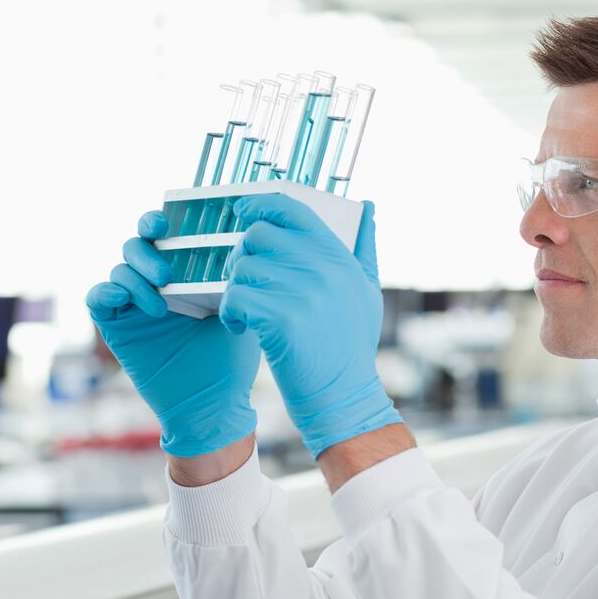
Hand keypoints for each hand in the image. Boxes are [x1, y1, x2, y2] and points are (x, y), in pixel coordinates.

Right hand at [85, 210, 260, 456]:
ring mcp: (133, 304)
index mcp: (184, 271)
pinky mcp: (116, 326)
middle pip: (136, 245)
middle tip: (167, 271)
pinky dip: (107, 293)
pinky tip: (129, 303)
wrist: (212, 404)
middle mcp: (155, 282)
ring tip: (161, 302)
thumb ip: (233, 273)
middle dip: (147, 249)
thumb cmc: (230, 358)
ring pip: (118, 268)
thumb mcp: (239, 308)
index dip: (157, 221)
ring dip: (135, 277)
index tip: (167, 223)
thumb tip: (237, 235)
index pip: (163, 234)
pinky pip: (97, 297)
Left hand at [217, 193, 402, 457]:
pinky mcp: (282, 320)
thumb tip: (366, 205)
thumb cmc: (350, 344)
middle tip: (244, 279)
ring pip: (242, 267)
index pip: (293, 209)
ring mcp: (302, 293)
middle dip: (241, 254)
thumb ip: (365, 246)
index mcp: (338, 256)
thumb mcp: (367, 291)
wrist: (344, 396)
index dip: (261, 202)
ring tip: (245, 310)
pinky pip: (236, 297)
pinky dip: (231, 313)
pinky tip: (241, 328)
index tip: (242, 209)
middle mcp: (322, 268)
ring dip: (235, 288)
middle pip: (258, 235)